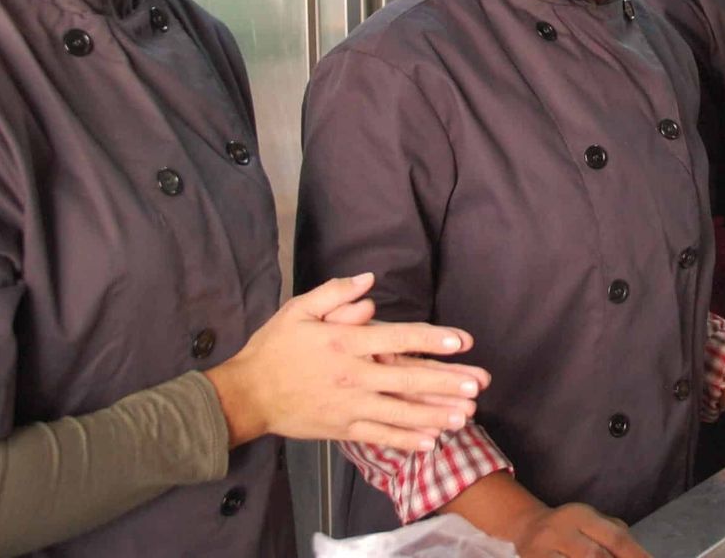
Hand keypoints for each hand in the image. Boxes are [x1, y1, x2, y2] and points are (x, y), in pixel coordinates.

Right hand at [206, 274, 490, 448]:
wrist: (246, 395)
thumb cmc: (275, 348)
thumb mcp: (298, 309)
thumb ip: (335, 293)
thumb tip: (368, 281)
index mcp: (345, 342)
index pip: (398, 338)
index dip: (431, 339)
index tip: (462, 341)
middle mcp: (352, 375)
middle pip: (407, 378)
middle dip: (445, 382)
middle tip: (477, 384)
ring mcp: (348, 405)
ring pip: (399, 412)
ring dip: (435, 415)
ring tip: (465, 417)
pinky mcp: (341, 428)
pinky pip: (379, 436)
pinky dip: (405, 441)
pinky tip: (430, 442)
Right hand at [443, 475, 648, 557]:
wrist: (525, 526)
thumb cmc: (568, 529)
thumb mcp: (591, 522)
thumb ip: (614, 534)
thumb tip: (640, 554)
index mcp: (581, 515)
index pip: (615, 537)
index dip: (636, 555)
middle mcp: (561, 527)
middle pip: (595, 556)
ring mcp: (543, 547)